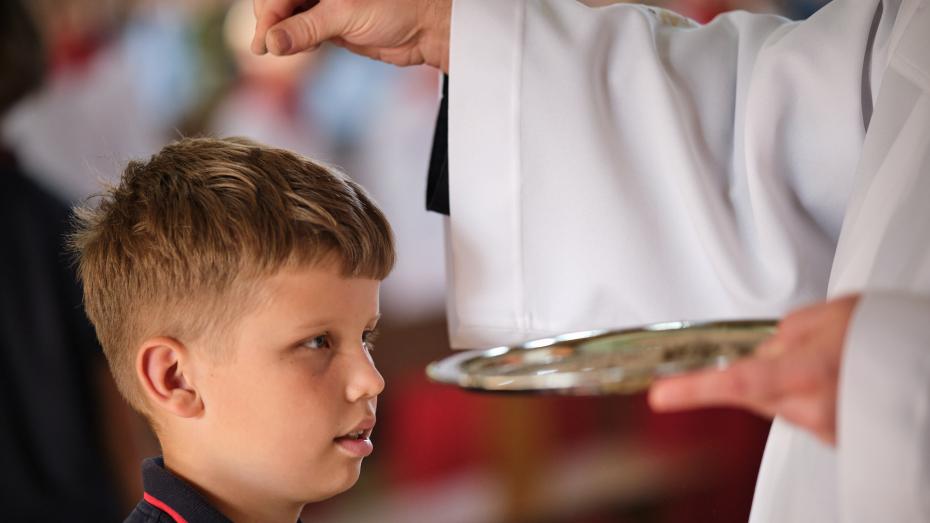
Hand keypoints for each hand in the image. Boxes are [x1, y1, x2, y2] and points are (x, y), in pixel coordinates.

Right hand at [251, 0, 450, 71]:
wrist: (425, 29)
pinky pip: (304, 32)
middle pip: (280, 3)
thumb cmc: (396, 8)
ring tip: (281, 49)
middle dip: (272, 23)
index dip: (269, 13)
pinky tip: (302, 48)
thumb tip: (273, 42)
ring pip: (289, 18)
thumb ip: (306, 27)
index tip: (265, 39)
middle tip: (266, 48)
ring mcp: (325, 5)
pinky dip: (297, 41)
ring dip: (283, 34)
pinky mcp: (333, 25)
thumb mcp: (345, 15)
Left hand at [648, 295, 860, 445]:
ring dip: (794, 381)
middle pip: (757, 392)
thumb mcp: (831, 316)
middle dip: (763, 370)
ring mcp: (828, 429)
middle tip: (803, 347)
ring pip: (783, 403)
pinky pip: (809, 413)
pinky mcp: (839, 439)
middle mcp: (814, 409)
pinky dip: (815, 394)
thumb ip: (785, 334)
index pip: (736, 382)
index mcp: (805, 373)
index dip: (693, 390)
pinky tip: (841, 378)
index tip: (661, 396)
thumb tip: (764, 350)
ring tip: (835, 360)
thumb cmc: (890, 335)